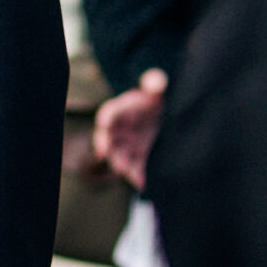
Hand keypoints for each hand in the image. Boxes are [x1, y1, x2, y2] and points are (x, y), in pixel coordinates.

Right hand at [92, 67, 167, 191]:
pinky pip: (135, 167)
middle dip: (105, 145)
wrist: (163, 113)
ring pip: (119, 155)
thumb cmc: (155, 97)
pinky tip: (142, 184)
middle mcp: (119, 129)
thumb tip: (155, 84)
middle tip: (104, 154)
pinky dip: (137, 176)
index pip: (109, 112)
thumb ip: (155, 83)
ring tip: (124, 171)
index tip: (103, 123)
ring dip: (119, 163)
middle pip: (107, 138)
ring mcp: (127, 144)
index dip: (106, 117)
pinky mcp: (138, 156)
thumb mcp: (157, 86)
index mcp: (121, 109)